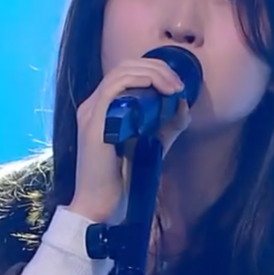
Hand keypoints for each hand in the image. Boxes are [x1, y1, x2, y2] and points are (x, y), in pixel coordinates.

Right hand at [66, 58, 191, 223]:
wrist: (102, 207)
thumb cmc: (122, 180)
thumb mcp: (151, 145)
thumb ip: (166, 125)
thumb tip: (183, 103)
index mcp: (102, 109)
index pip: (126, 74)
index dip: (155, 71)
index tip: (179, 86)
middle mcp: (92, 106)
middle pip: (125, 67)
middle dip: (158, 68)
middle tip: (180, 84)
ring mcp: (90, 112)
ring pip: (121, 72)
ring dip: (153, 73)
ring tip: (174, 87)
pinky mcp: (93, 122)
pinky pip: (114, 88)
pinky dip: (140, 81)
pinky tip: (159, 90)